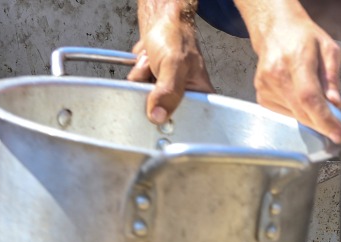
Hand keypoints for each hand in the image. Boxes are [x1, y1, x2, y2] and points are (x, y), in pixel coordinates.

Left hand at [130, 0, 215, 124]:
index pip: (191, 121)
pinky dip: (137, 77)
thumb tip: (158, 116)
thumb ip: (168, 91)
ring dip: (142, 82)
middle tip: (156, 73)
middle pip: (164, 114)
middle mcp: (188, 98)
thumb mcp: (175, 64)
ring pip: (147, 102)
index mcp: (203, 96)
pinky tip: (145, 65)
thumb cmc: (176, 36)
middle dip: (151, 94)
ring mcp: (170, 94)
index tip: (160, 108)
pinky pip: (139, 92)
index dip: (172, 119)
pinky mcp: (155, 88)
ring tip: (151, 64)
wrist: (160, 21)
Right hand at [234, 0, 340, 142]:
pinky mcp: (261, 96)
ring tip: (314, 95)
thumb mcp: (328, 49)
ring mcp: (265, 86)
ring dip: (311, 115)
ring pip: (295, 116)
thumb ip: (332, 77)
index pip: (309, 97)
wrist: (275, 29)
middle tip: (336, 125)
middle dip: (322, 124)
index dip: (324, 119)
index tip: (339, 134)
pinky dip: (299, 111)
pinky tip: (299, 95)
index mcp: (296, 59)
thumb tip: (335, 103)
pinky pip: (286, 114)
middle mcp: (277, 74)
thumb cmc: (304, 37)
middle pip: (302, 112)